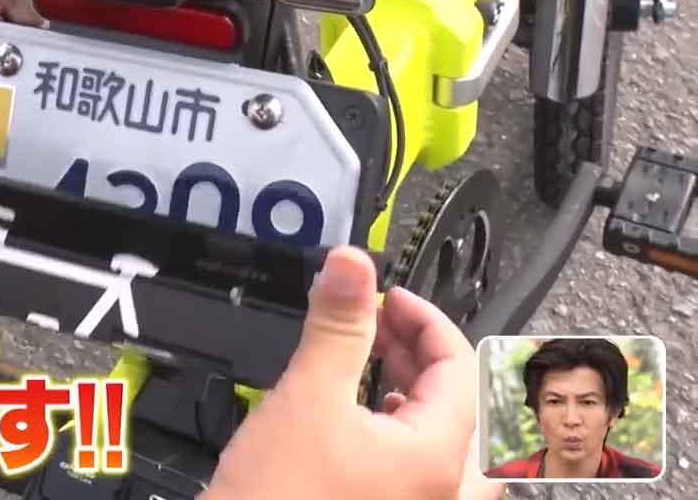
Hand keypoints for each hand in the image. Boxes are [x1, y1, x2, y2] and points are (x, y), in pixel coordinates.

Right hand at [201, 246, 492, 499]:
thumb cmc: (277, 499)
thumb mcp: (306, 397)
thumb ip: (336, 326)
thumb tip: (351, 263)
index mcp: (438, 458)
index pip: (459, 368)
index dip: (424, 320)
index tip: (385, 297)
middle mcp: (443, 492)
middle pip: (462, 407)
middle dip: (421, 355)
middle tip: (378, 324)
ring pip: (445, 445)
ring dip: (417, 397)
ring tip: (378, 370)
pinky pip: (418, 474)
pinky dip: (400, 435)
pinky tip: (361, 426)